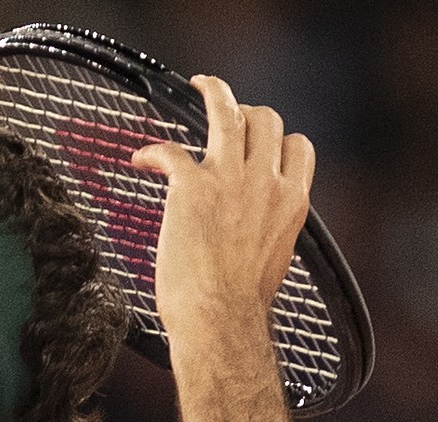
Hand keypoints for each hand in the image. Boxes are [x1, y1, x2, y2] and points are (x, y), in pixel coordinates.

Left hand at [131, 76, 314, 365]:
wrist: (220, 320)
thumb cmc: (239, 306)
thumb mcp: (273, 261)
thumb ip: (270, 232)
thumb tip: (258, 233)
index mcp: (291, 202)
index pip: (297, 147)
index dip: (276, 140)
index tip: (257, 144)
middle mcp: (266, 183)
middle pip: (266, 120)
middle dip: (246, 113)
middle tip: (224, 117)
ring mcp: (230, 180)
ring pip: (227, 112)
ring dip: (213, 92)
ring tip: (199, 86)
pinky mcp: (192, 186)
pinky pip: (171, 149)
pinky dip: (152, 151)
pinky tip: (140, 159)